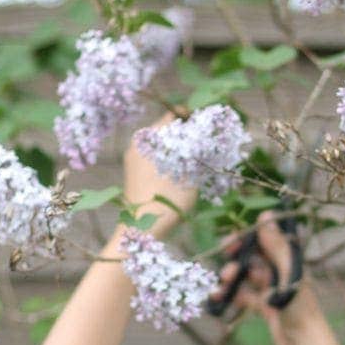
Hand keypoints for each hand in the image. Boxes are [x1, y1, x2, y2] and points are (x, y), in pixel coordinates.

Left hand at [122, 113, 196, 237]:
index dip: (193, 118)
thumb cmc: (166, 202)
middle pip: (168, 129)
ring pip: (162, 144)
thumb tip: (211, 139)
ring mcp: (134, 158)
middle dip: (187, 134)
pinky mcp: (135, 172)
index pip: (174, 115)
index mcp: (148, 138)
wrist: (141, 229)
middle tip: (207, 142)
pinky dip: (170, 159)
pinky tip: (183, 171)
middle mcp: (138, 143)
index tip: (208, 126)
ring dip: (180, 148)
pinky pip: (156, 156)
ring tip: (198, 158)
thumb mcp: (189, 175)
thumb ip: (199, 154)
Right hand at [212, 211, 319, 344]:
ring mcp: (272, 288)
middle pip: (255, 255)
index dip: (249, 236)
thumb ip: (277, 246)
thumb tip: (265, 216)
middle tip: (224, 255)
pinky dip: (232, 294)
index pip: (267, 238)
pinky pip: (244, 295)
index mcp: (290, 260)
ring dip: (232, 275)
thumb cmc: (301, 308)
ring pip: (247, 274)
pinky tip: (218, 297)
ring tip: (223, 283)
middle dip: (237, 254)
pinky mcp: (265, 306)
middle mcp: (281, 271)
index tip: (232, 239)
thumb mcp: (288, 273)